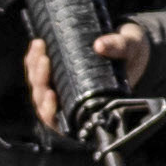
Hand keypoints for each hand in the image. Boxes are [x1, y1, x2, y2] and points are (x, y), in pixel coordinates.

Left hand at [23, 20, 152, 131]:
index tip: (51, 95)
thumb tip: (100, 45)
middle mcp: (75, 101)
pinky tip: (37, 47)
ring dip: (34, 70)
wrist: (130, 44)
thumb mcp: (130, 48)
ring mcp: (64, 88)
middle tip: (44, 60)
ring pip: (39, 88)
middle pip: (45, 102)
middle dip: (40, 81)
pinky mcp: (58, 74)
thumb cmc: (132, 54)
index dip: (51, 111)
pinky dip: (34, 61)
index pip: (63, 120)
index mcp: (91, 106)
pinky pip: (39, 73)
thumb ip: (119, 47)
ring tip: (39, 49)